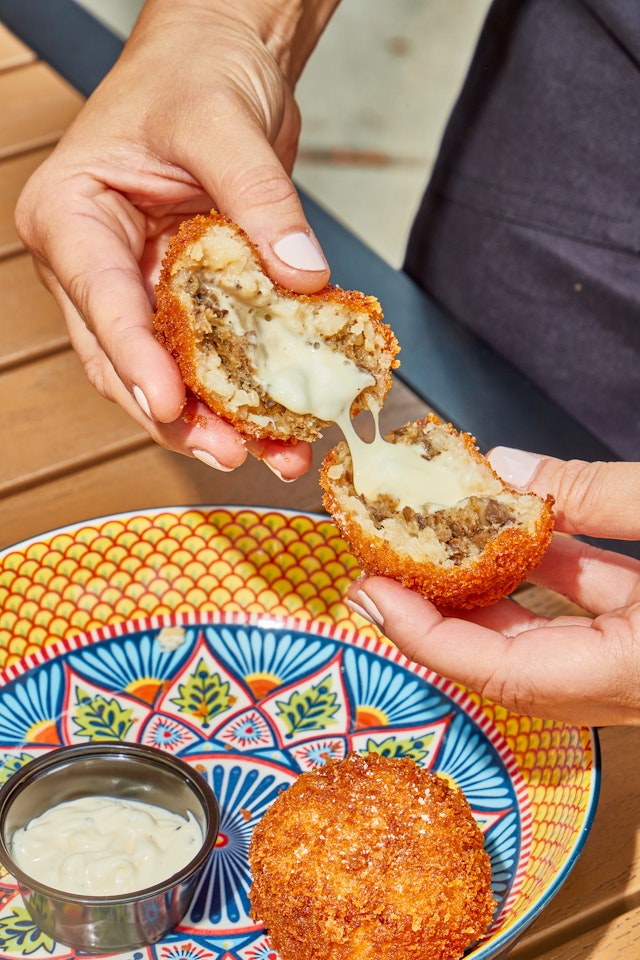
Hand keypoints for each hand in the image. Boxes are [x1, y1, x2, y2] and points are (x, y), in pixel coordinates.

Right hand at [15, 0, 337, 476]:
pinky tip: (278, 424)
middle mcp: (95, 262)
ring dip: (212, 419)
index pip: (100, 300)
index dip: (135, 358)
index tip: (169, 403)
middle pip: (122, 358)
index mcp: (72, 216)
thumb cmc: (196, 70)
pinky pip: (207, 355)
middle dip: (176, 413)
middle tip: (230, 452)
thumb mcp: (225, 124)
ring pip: (164, 371)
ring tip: (267, 454)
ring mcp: (139, 283)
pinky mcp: (185, 296)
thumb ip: (261, 201)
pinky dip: (240, 392)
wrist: (223, 56)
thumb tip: (302, 278)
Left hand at [346, 450, 639, 725]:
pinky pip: (583, 607)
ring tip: (429, 542)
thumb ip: (600, 494)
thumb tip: (511, 468)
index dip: (422, 633)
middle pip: (502, 658)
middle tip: (381, 564)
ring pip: (541, 631)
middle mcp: (625, 683)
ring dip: (485, 584)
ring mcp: (633, 660)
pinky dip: (545, 568)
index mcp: (631, 674)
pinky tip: (515, 528)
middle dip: (435, 609)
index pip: (500, 672)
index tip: (371, 590)